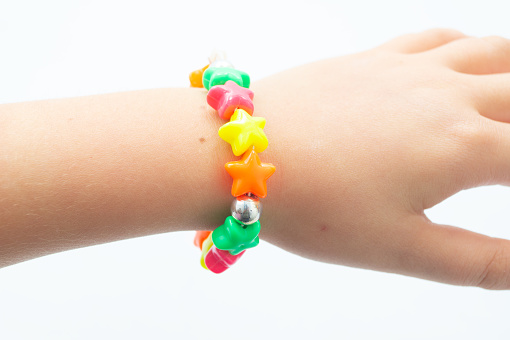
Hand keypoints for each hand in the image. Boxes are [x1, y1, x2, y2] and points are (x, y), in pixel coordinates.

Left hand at [253, 29, 509, 288]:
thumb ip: (478, 262)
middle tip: (509, 154)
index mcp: (463, 148)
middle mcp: (447, 96)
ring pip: (493, 53)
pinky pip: (438, 38)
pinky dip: (468, 48)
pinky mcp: (375, 58)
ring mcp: (410, 69)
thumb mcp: (401, 248)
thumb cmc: (315, 205)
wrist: (243, 154)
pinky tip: (464, 64)